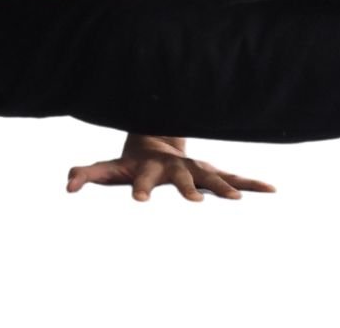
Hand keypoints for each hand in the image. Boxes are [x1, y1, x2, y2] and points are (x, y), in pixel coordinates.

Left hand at [66, 134, 275, 201]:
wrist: (158, 137)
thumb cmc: (130, 161)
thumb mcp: (107, 168)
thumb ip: (86, 173)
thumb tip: (67, 185)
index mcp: (148, 169)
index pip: (142, 180)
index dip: (139, 190)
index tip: (138, 202)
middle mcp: (175, 167)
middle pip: (182, 179)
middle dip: (188, 189)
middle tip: (195, 202)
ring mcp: (196, 168)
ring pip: (212, 178)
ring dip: (225, 187)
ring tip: (238, 199)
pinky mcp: (211, 172)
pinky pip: (234, 177)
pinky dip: (252, 184)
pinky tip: (272, 190)